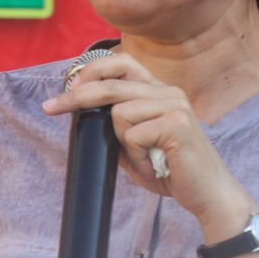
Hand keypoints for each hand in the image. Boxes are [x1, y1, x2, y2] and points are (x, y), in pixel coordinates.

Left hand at [42, 53, 253, 228]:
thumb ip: (117, 128)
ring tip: (145, 160)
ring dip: (124, 145)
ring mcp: (175, 106)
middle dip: (76, 97)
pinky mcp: (177, 124)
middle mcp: (169, 93)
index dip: (93, 70)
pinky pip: (134, 135)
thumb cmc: (172, 170)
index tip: (69, 86)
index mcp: (160, 92)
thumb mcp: (137, 146)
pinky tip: (154, 166)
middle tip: (50, 108)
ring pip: (119, 112)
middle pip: (112, 83)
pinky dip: (137, 157)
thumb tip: (83, 116)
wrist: (207, 194)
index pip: (124, 63)